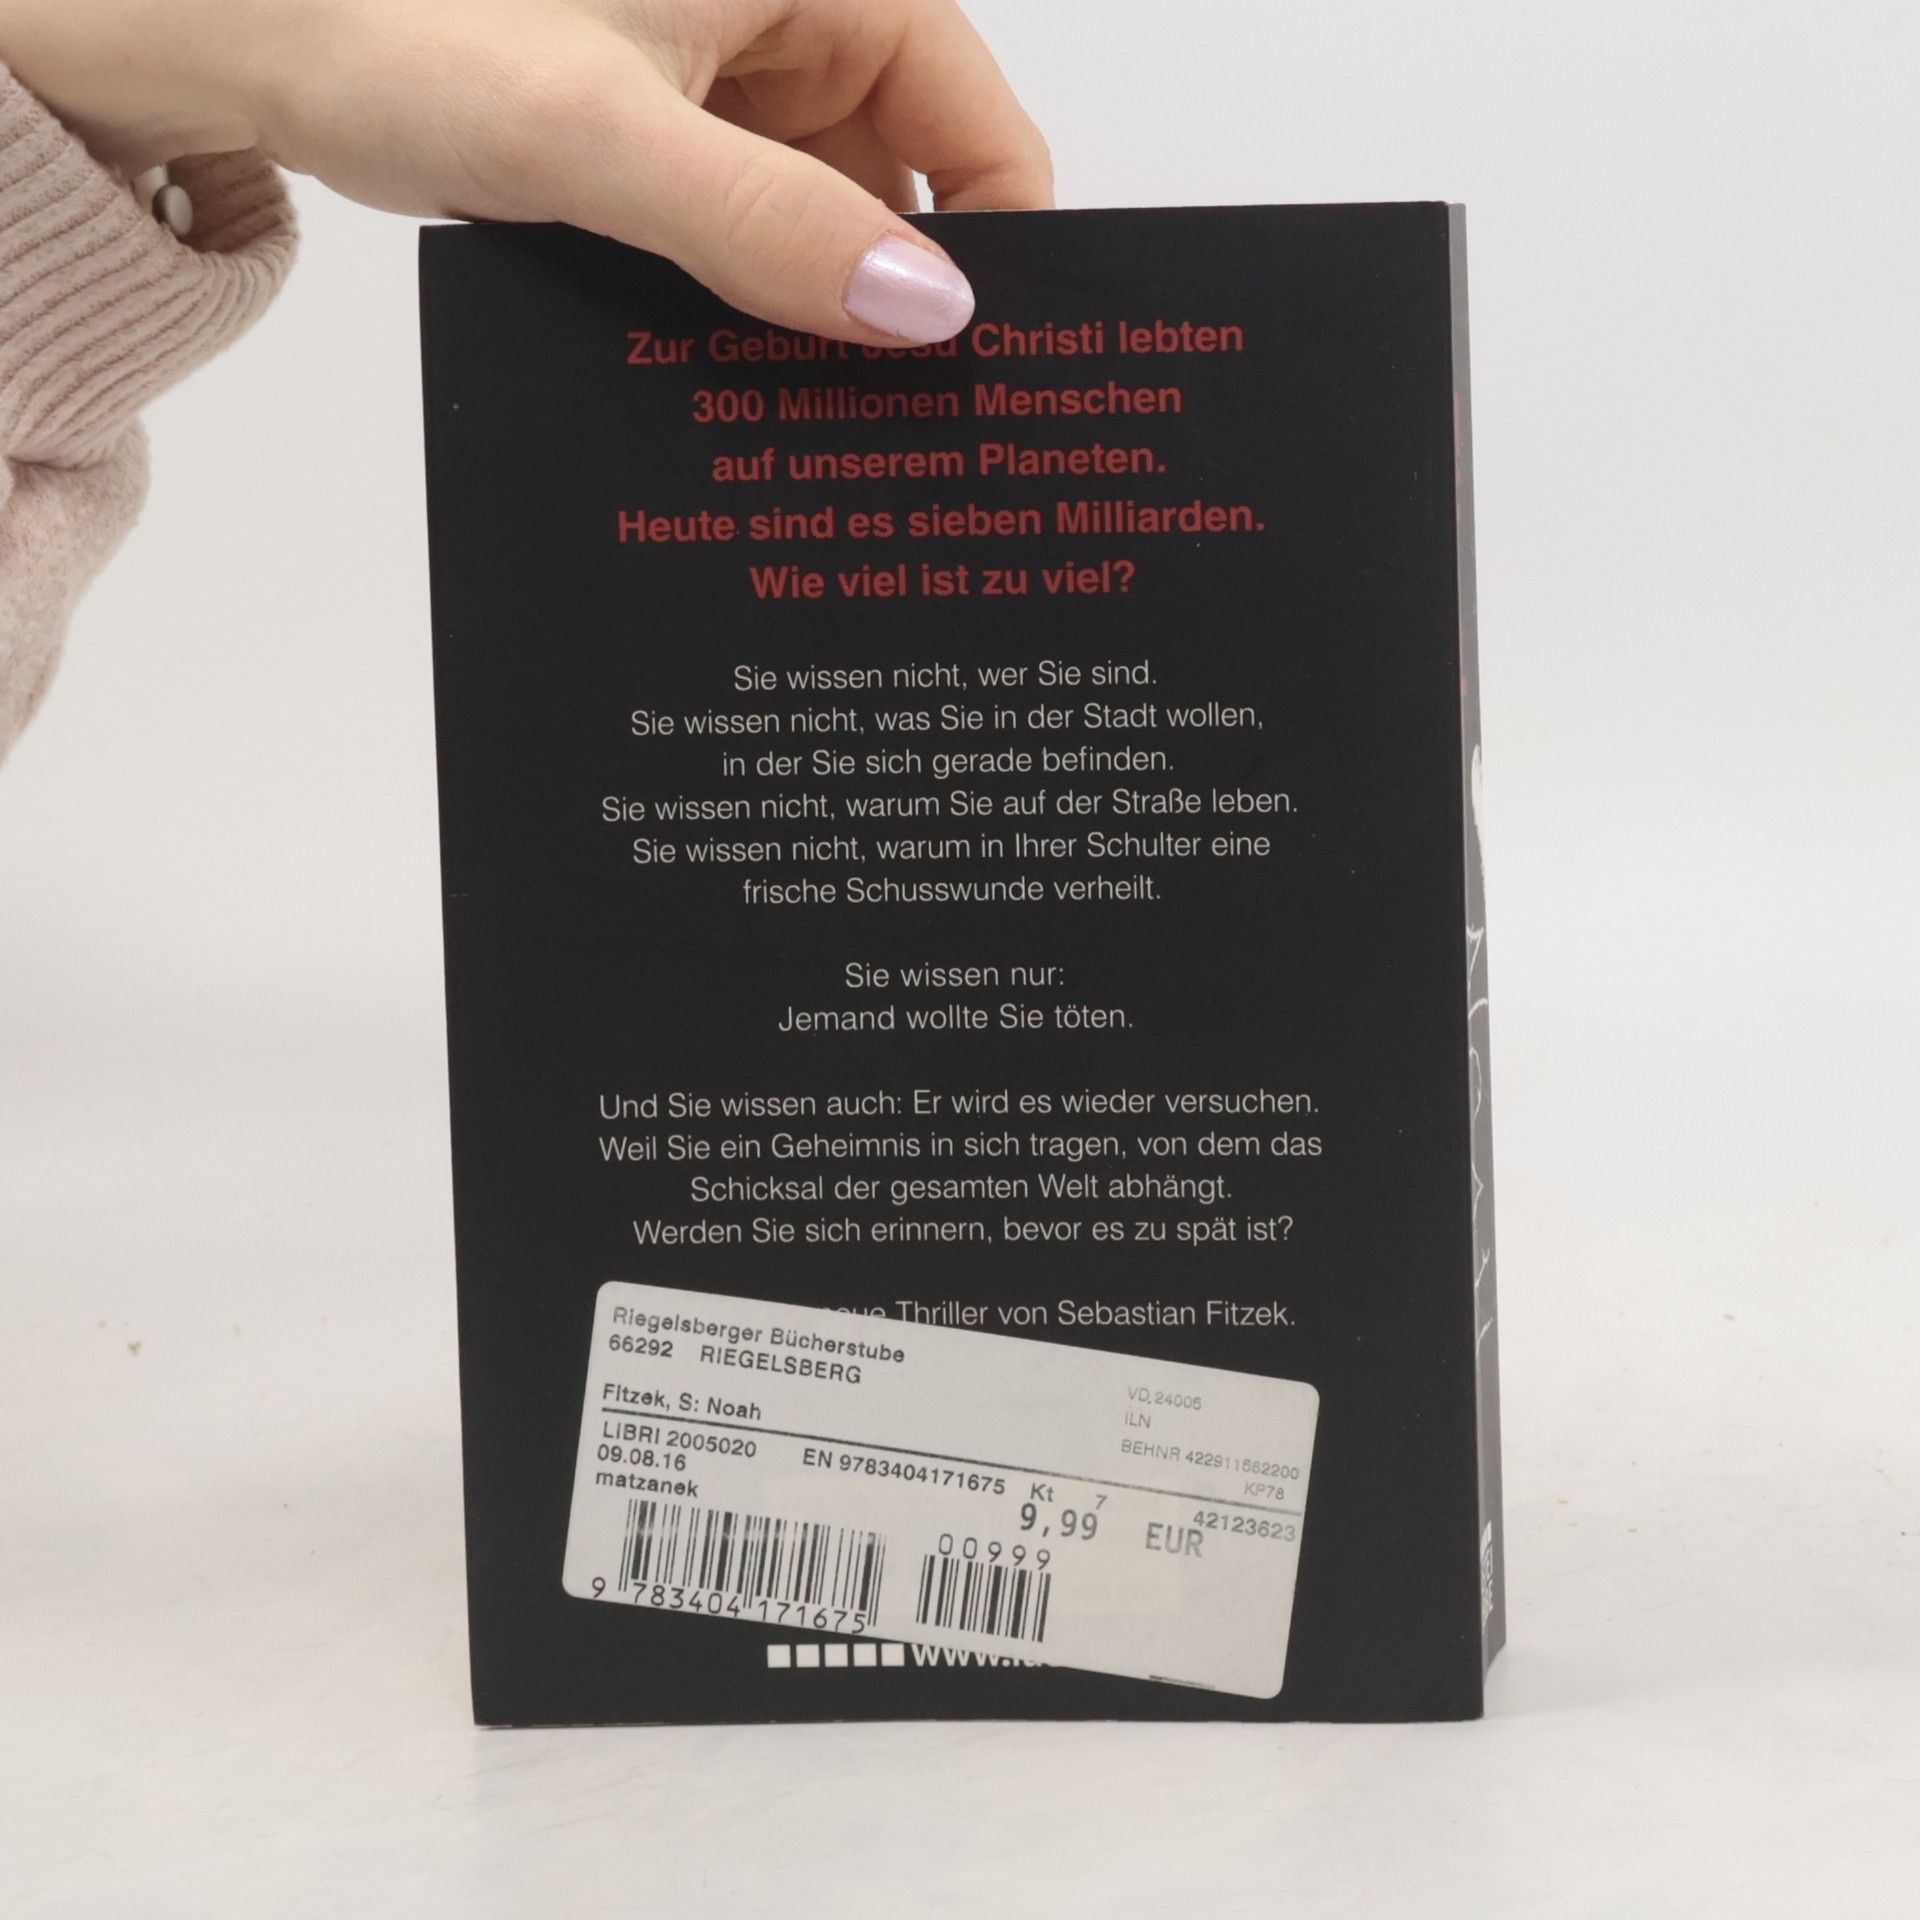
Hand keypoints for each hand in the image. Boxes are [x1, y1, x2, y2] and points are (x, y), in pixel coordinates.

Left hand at [0, 0, 1050, 342]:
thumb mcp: (603, 137)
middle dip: (896, 292)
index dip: (1000, 244)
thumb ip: (770, 225)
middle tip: (900, 429)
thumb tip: (926, 313)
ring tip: (814, 418)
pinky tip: (731, 367)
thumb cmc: (395, 22)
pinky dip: (743, 290)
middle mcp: (781, 10)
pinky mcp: (658, 122)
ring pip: (821, 206)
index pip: (975, 115)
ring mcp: (719, 71)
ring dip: (813, 305)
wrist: (235, 19)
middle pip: (904, 171)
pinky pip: (743, 217)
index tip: (988, 371)